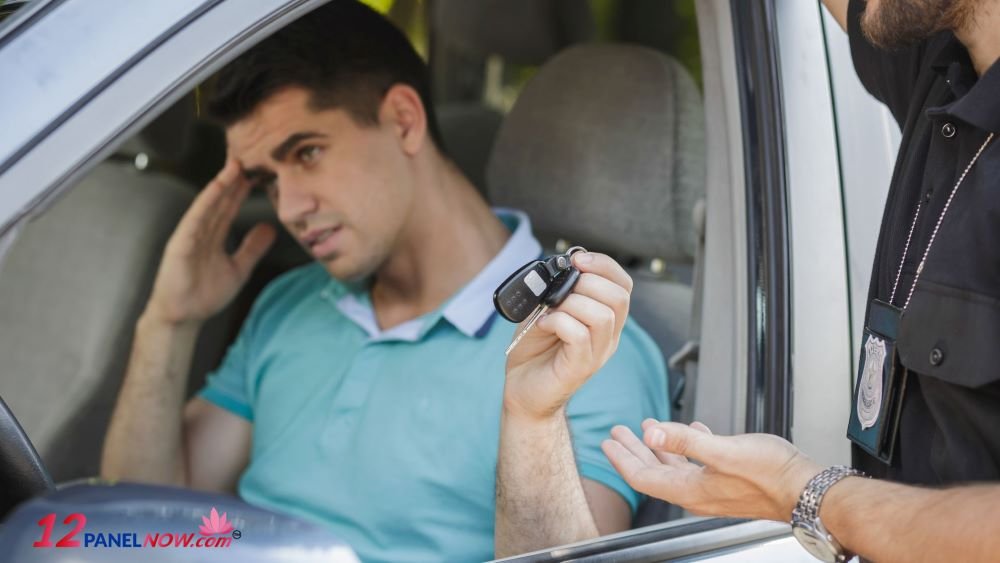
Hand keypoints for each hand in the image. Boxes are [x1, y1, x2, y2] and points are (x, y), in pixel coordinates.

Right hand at [145, 158, 275, 325]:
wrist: (184, 317)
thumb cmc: (204, 294)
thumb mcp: (239, 268)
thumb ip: (253, 248)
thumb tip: (269, 228)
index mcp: (214, 235)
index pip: (230, 206)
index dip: (243, 189)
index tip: (258, 171)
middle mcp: (201, 231)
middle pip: (220, 200)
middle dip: (234, 180)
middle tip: (250, 157)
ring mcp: (189, 236)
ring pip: (208, 205)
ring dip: (221, 185)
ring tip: (235, 166)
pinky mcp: (180, 245)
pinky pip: (194, 220)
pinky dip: (205, 203)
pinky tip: (215, 189)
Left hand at [503, 252, 632, 419]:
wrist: (521, 390)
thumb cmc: (534, 351)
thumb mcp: (545, 310)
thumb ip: (556, 291)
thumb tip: (561, 268)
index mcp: (605, 320)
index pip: (623, 285)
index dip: (604, 265)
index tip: (577, 259)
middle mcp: (608, 337)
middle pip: (619, 298)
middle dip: (587, 282)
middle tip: (560, 291)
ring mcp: (597, 353)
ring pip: (602, 315)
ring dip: (571, 303)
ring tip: (550, 311)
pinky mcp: (580, 367)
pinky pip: (579, 334)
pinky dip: (558, 321)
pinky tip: (544, 324)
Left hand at [602, 419, 822, 520]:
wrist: (808, 489)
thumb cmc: (771, 474)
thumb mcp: (723, 451)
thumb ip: (685, 441)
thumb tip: (651, 431)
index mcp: (690, 489)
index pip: (643, 477)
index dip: (623, 459)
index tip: (607, 442)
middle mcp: (698, 492)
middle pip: (654, 471)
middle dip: (633, 450)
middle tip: (616, 433)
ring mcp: (714, 487)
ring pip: (675, 465)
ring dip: (658, 445)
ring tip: (645, 428)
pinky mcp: (730, 479)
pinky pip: (699, 461)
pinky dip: (688, 445)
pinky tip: (692, 429)